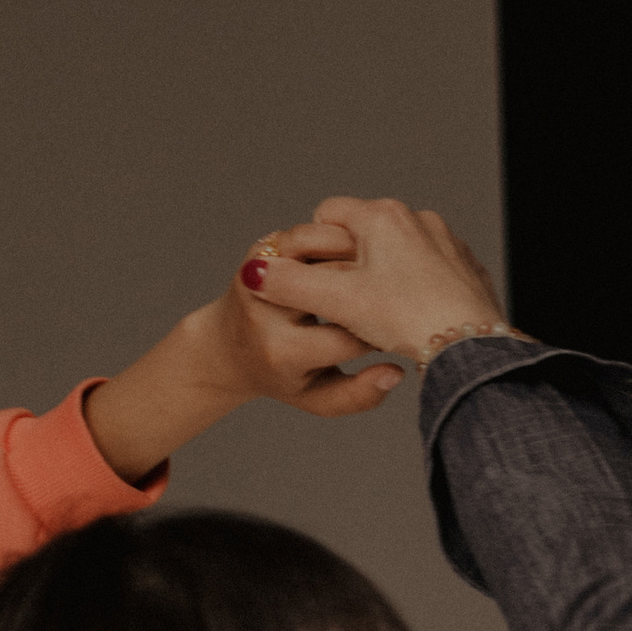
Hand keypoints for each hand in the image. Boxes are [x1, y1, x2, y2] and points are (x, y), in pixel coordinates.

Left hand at [85, 228, 406, 482]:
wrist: (227, 348)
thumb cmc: (283, 375)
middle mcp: (265, 313)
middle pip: (338, 284)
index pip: (350, 336)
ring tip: (387, 261)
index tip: (402, 327)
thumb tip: (396, 371)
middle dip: (376, 282)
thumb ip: (360, 396)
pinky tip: (363, 247)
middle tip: (404, 285)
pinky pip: (310, 232)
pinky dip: (341, 235)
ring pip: (324, 247)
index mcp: (282, 352)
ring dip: (362, 249)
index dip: (385, 330)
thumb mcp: (317, 398)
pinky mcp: (259, 252)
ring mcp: (259, 277)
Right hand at [246, 196, 507, 361]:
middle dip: (347, 264)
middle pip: (362, 233)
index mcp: (382, 216)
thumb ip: (291, 284)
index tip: (316, 281)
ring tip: (379, 315)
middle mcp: (416, 218)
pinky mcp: (464, 265)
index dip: (312, 248)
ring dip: (380, 276)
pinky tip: (411, 317)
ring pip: (394, 251)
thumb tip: (255, 272)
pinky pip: (424, 269)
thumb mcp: (337, 302)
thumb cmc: (405, 317)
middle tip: (345, 305)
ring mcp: (444, 240)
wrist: (470, 343)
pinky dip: (412, 287)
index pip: (327, 213)